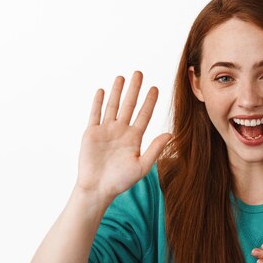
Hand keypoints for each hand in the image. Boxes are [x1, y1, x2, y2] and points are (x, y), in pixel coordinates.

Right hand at [75, 71, 171, 201]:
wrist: (97, 189)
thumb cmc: (120, 181)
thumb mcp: (142, 166)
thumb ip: (155, 149)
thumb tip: (171, 134)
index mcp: (134, 138)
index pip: (144, 115)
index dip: (150, 102)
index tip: (155, 88)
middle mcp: (121, 131)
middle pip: (129, 105)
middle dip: (134, 90)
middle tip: (139, 73)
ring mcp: (106, 131)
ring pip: (113, 106)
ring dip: (117, 92)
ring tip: (122, 77)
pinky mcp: (91, 133)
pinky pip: (95, 115)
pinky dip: (98, 103)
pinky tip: (103, 91)